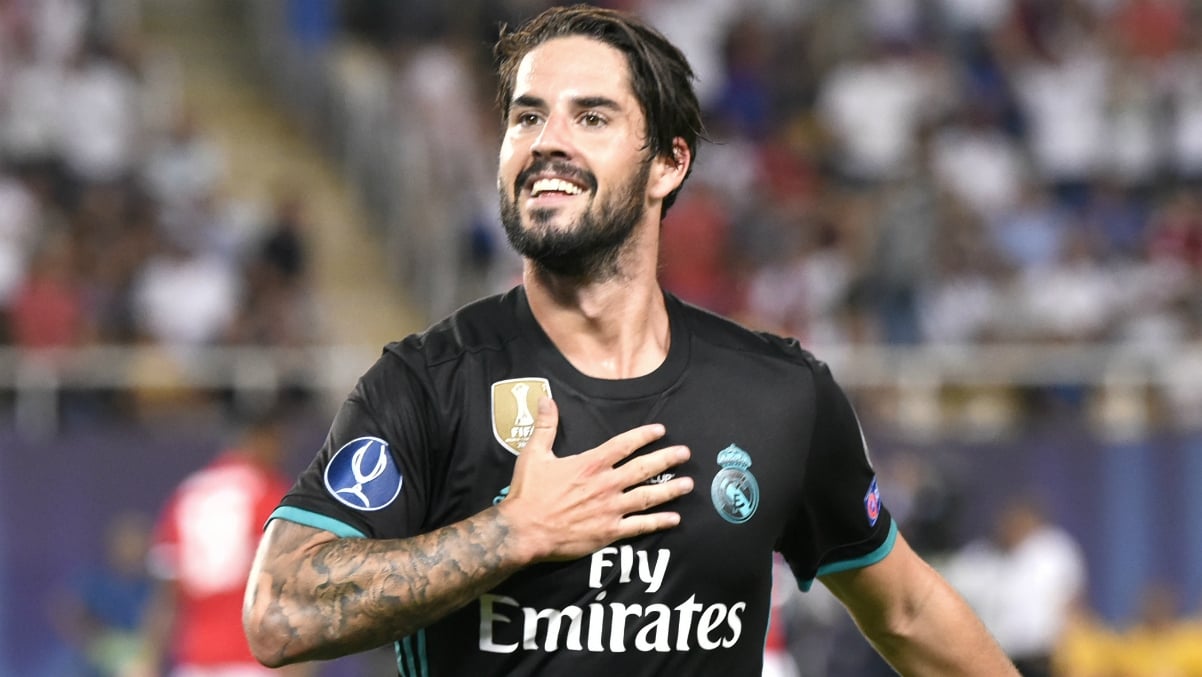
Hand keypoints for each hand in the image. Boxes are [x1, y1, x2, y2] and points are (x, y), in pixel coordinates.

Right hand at [499, 397, 691, 561]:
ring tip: (688, 484)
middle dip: (667, 459)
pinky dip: (658, 522)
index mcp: (590, 464)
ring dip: (670, 490)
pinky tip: (674, 519)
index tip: (661, 431)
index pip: (624, 445)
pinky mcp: (609, 532)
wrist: (524, 531)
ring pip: (648, 497)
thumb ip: (545, 426)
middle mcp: (606, 484)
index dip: (644, 436)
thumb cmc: (528, 493)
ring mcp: (610, 509)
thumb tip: (545, 399)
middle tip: (685, 453)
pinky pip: (640, 526)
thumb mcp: (533, 454)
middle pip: (643, 468)